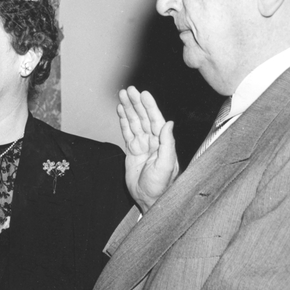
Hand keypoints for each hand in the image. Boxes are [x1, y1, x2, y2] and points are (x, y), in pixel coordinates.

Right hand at [117, 86, 178, 211]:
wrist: (149, 199)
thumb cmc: (161, 186)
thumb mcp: (167, 164)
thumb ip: (167, 143)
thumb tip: (168, 124)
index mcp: (163, 143)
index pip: (155, 119)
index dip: (149, 106)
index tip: (143, 94)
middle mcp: (153, 141)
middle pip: (143, 117)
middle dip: (136, 103)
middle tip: (129, 90)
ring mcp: (142, 145)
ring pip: (134, 122)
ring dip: (128, 109)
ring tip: (122, 96)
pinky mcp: (132, 151)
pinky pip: (127, 132)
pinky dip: (123, 121)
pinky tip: (121, 111)